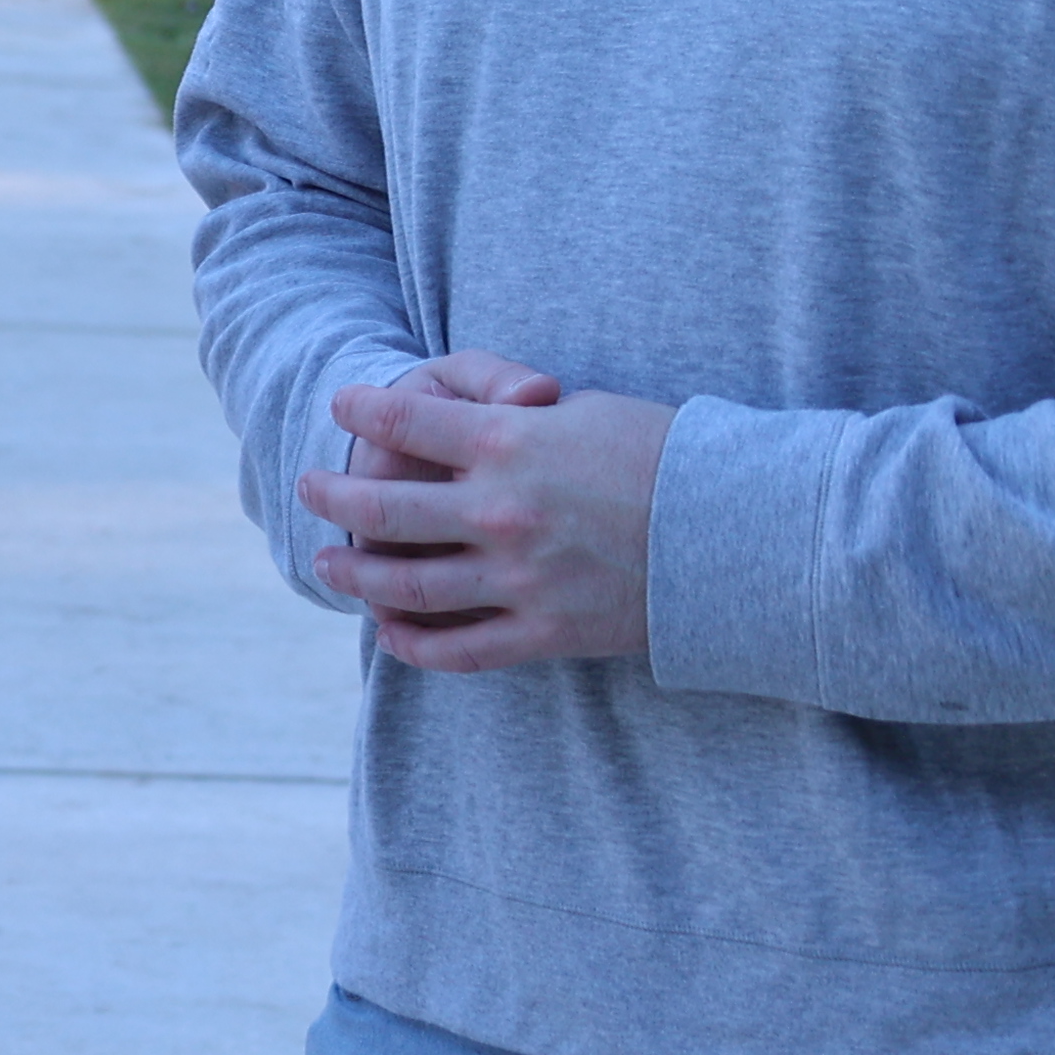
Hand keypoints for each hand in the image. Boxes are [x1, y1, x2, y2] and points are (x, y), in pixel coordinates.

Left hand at [300, 365, 672, 670]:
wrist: (744, 531)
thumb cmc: (671, 454)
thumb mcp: (587, 412)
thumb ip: (518, 419)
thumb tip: (481, 419)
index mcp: (510, 441)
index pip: (404, 419)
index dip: (362, 410)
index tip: (341, 406)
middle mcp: (500, 510)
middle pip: (383, 507)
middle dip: (335, 496)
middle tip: (310, 489)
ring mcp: (518, 578)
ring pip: (406, 586)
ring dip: (355, 576)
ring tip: (329, 565)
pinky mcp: (545, 633)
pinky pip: (458, 649)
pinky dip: (413, 644)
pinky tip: (390, 633)